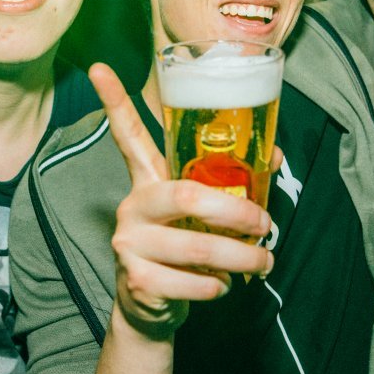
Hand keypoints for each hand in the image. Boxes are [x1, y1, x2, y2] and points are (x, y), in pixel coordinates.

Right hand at [90, 64, 273, 339]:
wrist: (150, 307)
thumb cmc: (182, 248)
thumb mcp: (199, 213)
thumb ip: (227, 185)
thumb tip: (274, 155)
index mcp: (147, 181)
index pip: (129, 136)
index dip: (114, 102)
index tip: (99, 66)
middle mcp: (132, 206)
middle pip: (187, 197)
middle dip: (237, 212)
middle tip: (267, 225)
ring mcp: (129, 244)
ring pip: (198, 248)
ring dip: (242, 258)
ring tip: (264, 262)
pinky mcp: (137, 280)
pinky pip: (192, 283)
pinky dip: (219, 287)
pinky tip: (223, 285)